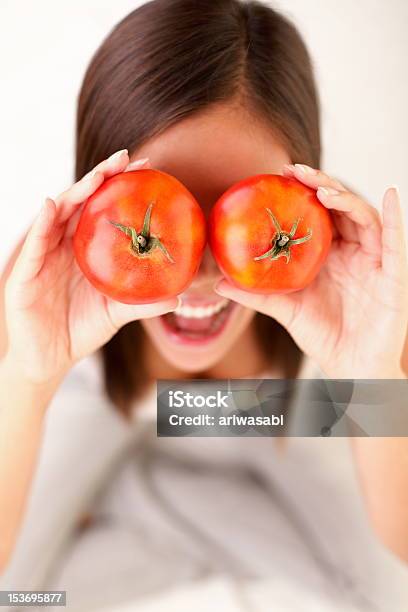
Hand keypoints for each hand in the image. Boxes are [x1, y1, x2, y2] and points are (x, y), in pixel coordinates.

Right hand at [4, 151, 177, 386]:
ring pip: (58, 215)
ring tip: (100, 173)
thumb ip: (144, 303)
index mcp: (83, 250)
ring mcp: (43, 256)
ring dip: (77, 191)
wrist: (51, 359)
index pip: (102, 209)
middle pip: (81, 202)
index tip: (147, 168)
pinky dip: (42, 224)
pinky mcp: (24, 274)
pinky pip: (34, 245)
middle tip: (127, 158)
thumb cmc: (81, 330)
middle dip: (102, 177)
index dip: (120, 187)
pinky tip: (53, 206)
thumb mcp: (116, 313)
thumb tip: (180, 296)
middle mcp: (63, 246)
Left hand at [216, 164, 407, 377]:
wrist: (351, 367)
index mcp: (330, 256)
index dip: (304, 192)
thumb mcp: (286, 310)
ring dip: (346, 198)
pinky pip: (396, 240)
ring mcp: (374, 261)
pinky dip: (395, 215)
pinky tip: (389, 193)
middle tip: (296, 172)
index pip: (320, 215)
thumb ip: (257, 294)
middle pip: (341, 208)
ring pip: (365, 218)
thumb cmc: (323, 337)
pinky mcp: (393, 275)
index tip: (281, 175)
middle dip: (321, 185)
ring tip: (322, 189)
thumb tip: (218, 283)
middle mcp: (353, 253)